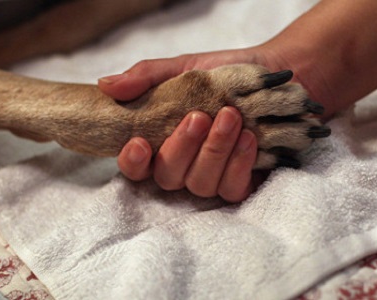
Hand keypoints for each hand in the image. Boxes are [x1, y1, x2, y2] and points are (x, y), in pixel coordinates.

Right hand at [98, 47, 278, 201]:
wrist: (271, 74)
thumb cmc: (222, 72)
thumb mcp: (184, 67)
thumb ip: (146, 77)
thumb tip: (104, 85)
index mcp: (161, 139)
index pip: (136, 166)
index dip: (133, 162)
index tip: (139, 142)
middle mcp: (183, 164)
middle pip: (168, 177)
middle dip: (182, 148)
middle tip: (199, 116)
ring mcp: (211, 176)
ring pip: (200, 184)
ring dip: (214, 152)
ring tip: (231, 118)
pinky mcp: (240, 182)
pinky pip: (231, 190)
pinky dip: (239, 165)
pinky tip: (248, 139)